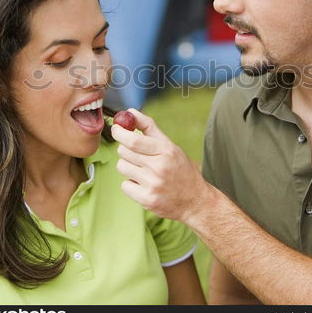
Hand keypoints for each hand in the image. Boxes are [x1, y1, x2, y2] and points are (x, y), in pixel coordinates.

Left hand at [111, 108, 208, 222]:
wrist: (195, 200)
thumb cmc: (180, 169)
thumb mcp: (169, 145)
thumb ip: (149, 128)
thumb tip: (130, 112)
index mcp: (166, 150)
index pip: (134, 140)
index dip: (120, 133)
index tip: (116, 129)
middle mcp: (159, 167)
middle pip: (124, 152)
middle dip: (125, 150)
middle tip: (135, 154)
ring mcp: (153, 184)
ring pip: (122, 167)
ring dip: (128, 167)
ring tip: (142, 171)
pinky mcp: (147, 199)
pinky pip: (124, 185)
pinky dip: (130, 184)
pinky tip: (144, 184)